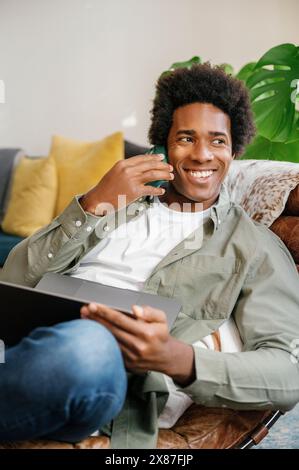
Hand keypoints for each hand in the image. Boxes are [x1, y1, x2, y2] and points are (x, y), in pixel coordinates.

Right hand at [80, 154, 173, 214]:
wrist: (98, 199)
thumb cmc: (105, 188)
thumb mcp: (114, 173)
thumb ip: (127, 169)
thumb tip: (141, 168)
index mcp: (122, 164)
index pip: (142, 158)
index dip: (153, 157)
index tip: (161, 157)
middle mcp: (128, 170)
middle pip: (150, 165)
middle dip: (162, 165)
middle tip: (170, 167)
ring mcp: (132, 180)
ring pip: (153, 175)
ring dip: (164, 175)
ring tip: (170, 176)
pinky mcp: (134, 192)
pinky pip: (150, 189)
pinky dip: (158, 190)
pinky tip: (162, 191)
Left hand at [80, 303, 194, 384]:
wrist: (165, 357)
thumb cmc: (160, 335)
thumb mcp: (162, 318)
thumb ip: (150, 311)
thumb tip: (135, 309)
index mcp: (146, 333)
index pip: (121, 320)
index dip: (105, 312)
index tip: (93, 305)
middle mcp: (138, 346)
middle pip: (111, 329)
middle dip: (96, 318)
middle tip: (84, 309)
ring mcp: (131, 357)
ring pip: (108, 340)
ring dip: (95, 329)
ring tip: (85, 318)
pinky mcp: (126, 364)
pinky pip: (110, 350)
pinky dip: (100, 341)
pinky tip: (93, 332)